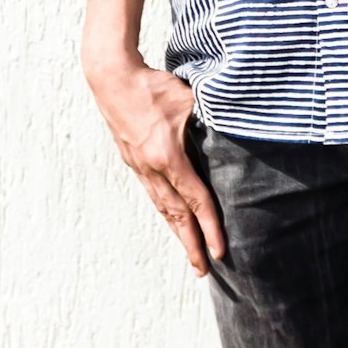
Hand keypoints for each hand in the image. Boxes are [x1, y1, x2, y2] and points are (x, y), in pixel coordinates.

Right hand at [87, 59, 226, 275]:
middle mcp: (152, 168)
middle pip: (176, 214)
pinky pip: (153, 193)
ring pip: (162, 207)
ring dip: (177, 231)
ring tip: (190, 251)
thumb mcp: (188, 98)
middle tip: (204, 269)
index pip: (195, 198)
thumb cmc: (153, 85)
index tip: (220, 250)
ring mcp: (140, 167)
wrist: (112, 79)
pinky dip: (165, 211)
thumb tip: (235, 124)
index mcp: (168, 156)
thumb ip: (210, 117)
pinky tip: (172, 217)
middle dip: (192, 244)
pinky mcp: (133, 161)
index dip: (210, 226)